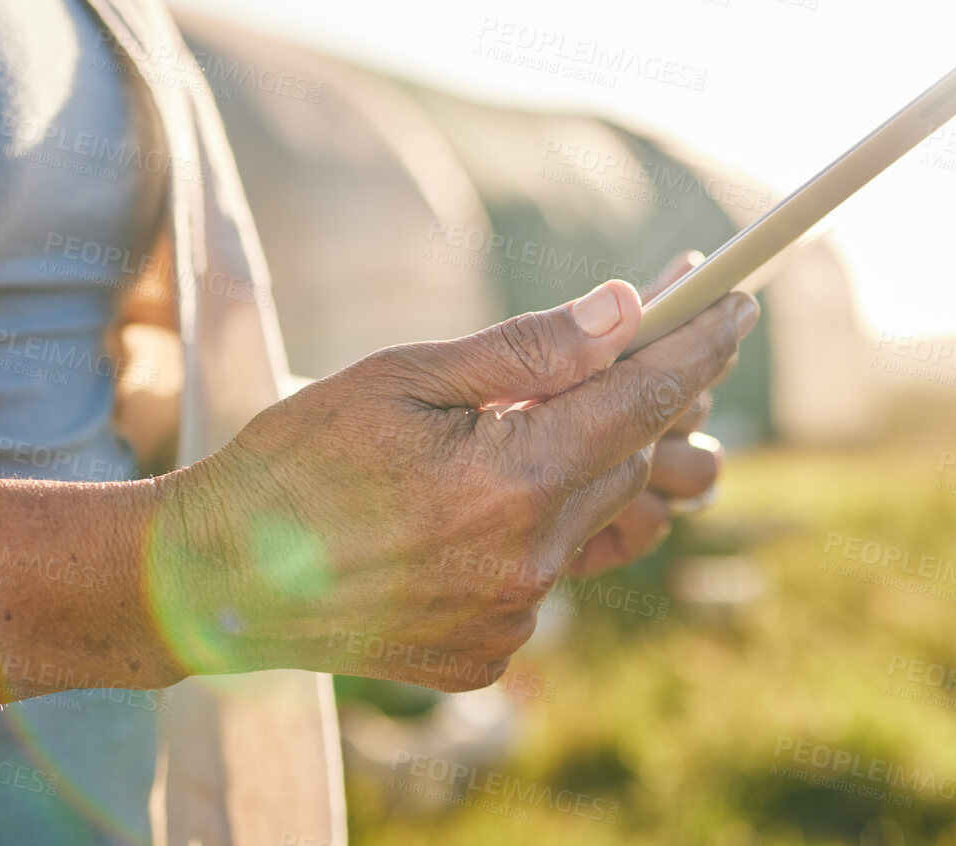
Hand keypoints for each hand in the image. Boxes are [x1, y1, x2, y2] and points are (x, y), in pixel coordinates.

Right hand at [146, 279, 757, 690]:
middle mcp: (529, 561)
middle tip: (654, 337)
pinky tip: (496, 499)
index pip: (644, 398)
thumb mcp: (404, 374)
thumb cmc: (297, 459)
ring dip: (613, 467)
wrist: (216, 581)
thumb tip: (626, 308)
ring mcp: (512, 618)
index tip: (739, 303)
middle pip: (636, 459)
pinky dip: (548, 528)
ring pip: (610, 525)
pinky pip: (556, 577)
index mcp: (511, 481)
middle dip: (655, 393)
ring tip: (582, 420)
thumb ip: (526, 348)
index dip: (700, 343)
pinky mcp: (488, 653)